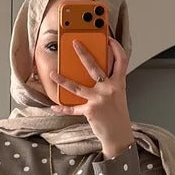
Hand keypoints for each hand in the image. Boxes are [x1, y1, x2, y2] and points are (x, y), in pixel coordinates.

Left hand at [46, 35, 133, 153]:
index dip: (116, 48)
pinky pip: (73, 108)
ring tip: (53, 73)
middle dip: (83, 53)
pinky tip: (54, 107)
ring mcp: (99, 99)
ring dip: (63, 80)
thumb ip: (109, 83)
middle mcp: (109, 89)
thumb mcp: (118, 96)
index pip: (121, 61)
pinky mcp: (90, 110)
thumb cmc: (117, 115)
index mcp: (119, 83)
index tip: (109, 40)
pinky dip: (63, 108)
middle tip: (75, 43)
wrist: (119, 134)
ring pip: (77, 86)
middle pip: (94, 67)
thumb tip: (95, 74)